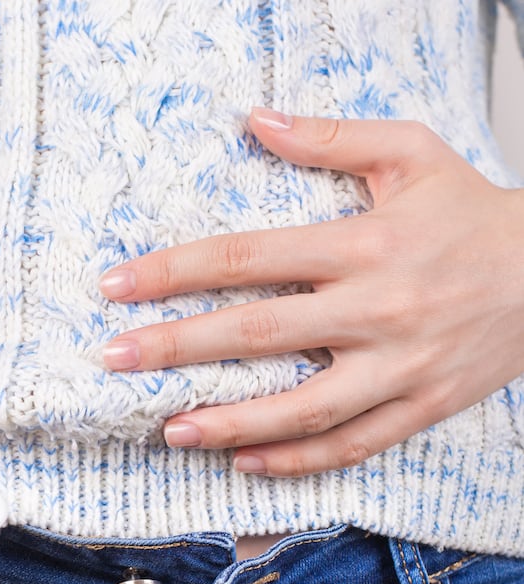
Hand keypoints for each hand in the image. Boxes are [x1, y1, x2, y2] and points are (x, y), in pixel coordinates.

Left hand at [100, 109, 523, 476]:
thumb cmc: (472, 214)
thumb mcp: (411, 154)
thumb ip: (330, 139)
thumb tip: (254, 119)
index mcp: (364, 244)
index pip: (247, 257)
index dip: (174, 271)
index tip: (117, 286)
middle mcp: (377, 309)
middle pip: (258, 333)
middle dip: (177, 347)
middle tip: (114, 359)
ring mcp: (400, 367)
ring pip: (302, 409)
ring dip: (230, 422)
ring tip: (170, 428)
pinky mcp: (420, 407)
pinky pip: (351, 446)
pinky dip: (296, 461)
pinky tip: (244, 462)